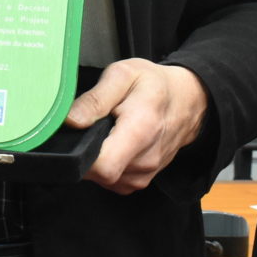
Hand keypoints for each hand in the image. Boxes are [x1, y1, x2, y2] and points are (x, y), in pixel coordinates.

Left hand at [68, 58, 206, 193]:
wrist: (186, 101)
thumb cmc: (153, 85)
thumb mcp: (122, 75)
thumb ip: (95, 99)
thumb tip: (70, 121)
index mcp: (140, 130)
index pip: (103, 166)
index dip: (81, 154)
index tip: (78, 134)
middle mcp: (145, 160)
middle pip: (97, 173)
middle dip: (86, 151)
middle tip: (95, 126)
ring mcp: (143, 175)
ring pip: (101, 178)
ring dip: (97, 158)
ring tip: (109, 132)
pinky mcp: (139, 182)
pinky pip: (111, 181)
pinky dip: (107, 164)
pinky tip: (115, 145)